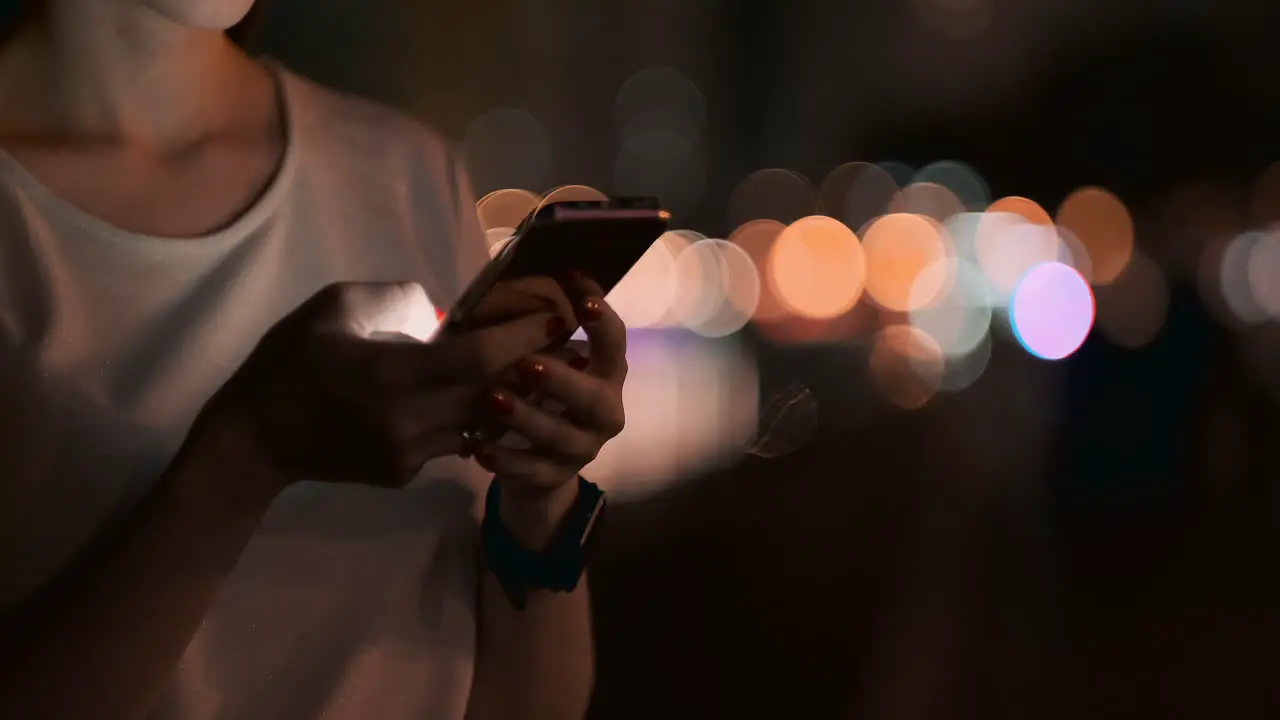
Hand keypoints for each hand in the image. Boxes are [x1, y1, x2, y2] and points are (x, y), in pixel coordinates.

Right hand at [196, 281, 567, 495]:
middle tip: (566, 341)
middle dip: (533, 366)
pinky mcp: (404, 474)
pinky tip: (482, 398)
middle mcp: (409, 420)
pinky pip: (452, 441)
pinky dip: (470, 418)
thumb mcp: (332, 308)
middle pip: (493, 393)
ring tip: (538, 368)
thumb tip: (442, 310)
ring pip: (479, 423)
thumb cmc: (288, 363)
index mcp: (391, 374)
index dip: (524, 337)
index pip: (478, 357)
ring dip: (510, 396)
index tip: (557, 316)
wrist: (254, 440)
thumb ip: (392, 299)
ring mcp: (409, 453)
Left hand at [471, 275, 627, 545]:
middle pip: (594, 397)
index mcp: (606, 374)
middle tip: (527, 364)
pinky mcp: (553, 477)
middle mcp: (603, 412)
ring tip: (492, 399)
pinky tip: (479, 447)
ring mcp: (581, 448)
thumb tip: (516, 277)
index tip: (578, 295)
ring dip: (526, 416)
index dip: (601, 320)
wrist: (540, 467)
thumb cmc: (541, 394)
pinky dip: (505, 460)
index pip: (614, 343)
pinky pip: (530, 470)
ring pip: (558, 436)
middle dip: (562, 380)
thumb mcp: (546, 360)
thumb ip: (539, 329)